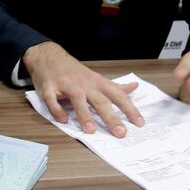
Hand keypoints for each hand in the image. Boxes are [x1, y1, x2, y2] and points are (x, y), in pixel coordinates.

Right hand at [22, 41, 143, 136]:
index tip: (139, 123)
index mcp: (97, 83)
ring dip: (84, 114)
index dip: (130, 109)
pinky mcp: (49, 88)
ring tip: (90, 130)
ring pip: (78, 99)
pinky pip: (53, 100)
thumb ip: (115, 87)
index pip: (118, 96)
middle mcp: (85, 84)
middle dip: (111, 117)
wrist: (49, 57)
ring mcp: (67, 85)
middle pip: (100, 101)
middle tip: (120, 133)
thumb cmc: (74, 71)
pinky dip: (57, 109)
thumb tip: (134, 87)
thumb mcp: (97, 78)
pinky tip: (63, 120)